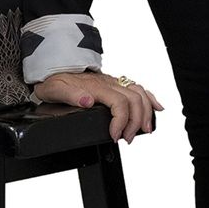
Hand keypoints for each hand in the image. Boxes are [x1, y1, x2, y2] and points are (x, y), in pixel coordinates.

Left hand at [32, 70, 162, 142]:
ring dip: (146, 112)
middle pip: (133, 99)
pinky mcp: (115, 84)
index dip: (121, 121)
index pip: (119, 102)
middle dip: (135, 122)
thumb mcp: (54, 90)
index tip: (115, 136)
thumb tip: (87, 100)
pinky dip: (149, 98)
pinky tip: (156, 108)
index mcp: (96, 86)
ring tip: (144, 130)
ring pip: (139, 93)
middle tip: (127, 139)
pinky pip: (137, 88)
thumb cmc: (53, 81)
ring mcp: (113, 82)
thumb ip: (70, 95)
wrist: (52, 69)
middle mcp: (108, 82)